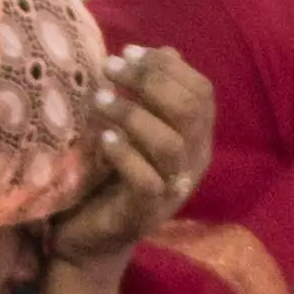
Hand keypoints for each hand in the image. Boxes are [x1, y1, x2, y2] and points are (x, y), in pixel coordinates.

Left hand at [42, 45, 216, 268]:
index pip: (201, 92)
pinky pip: (147, 180)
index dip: (167, 67)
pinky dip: (125, 155)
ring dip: (133, 115)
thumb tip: (160, 51)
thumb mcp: (133, 130)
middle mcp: (193, 163)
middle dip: (149, 82)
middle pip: (191, 111)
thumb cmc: (109, 178)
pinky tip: (103, 140)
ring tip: (100, 102)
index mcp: (196, 140)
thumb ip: (151, 95)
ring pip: (171, 143)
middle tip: (109, 70)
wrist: (91, 241)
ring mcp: (173, 190)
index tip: (128, 53)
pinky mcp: (146, 213)